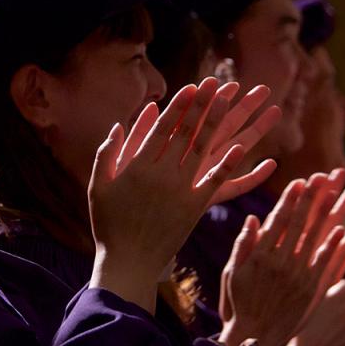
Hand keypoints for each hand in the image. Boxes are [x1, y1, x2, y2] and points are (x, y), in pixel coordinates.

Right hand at [88, 78, 270, 312]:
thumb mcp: (99, 186)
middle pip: (187, 132)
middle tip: (216, 83)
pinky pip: (217, 183)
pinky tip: (244, 147)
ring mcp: (181, 190)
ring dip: (219, 123)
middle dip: (202, 105)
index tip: (193, 86)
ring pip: (204, 149)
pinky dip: (231, 165)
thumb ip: (108, 153)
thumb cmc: (109, 224)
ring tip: (232, 103)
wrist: (129, 262)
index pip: (163, 127)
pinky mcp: (195, 208)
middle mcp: (162, 174)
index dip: (180, 105)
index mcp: (138, 166)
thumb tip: (120, 124)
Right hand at [218, 170, 344, 345]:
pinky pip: (327, 265)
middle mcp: (282, 264)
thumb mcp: (232, 274)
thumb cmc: (239, 306)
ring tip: (340, 195)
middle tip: (324, 177)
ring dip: (330, 215)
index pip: (279, 221)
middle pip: (301, 224)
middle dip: (313, 198)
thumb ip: (243, 246)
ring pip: (317, 239)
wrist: (255, 340)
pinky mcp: (312, 291)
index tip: (300, 181)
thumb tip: (254, 218)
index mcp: (261, 257)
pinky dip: (336, 247)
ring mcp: (299, 277)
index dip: (290, 200)